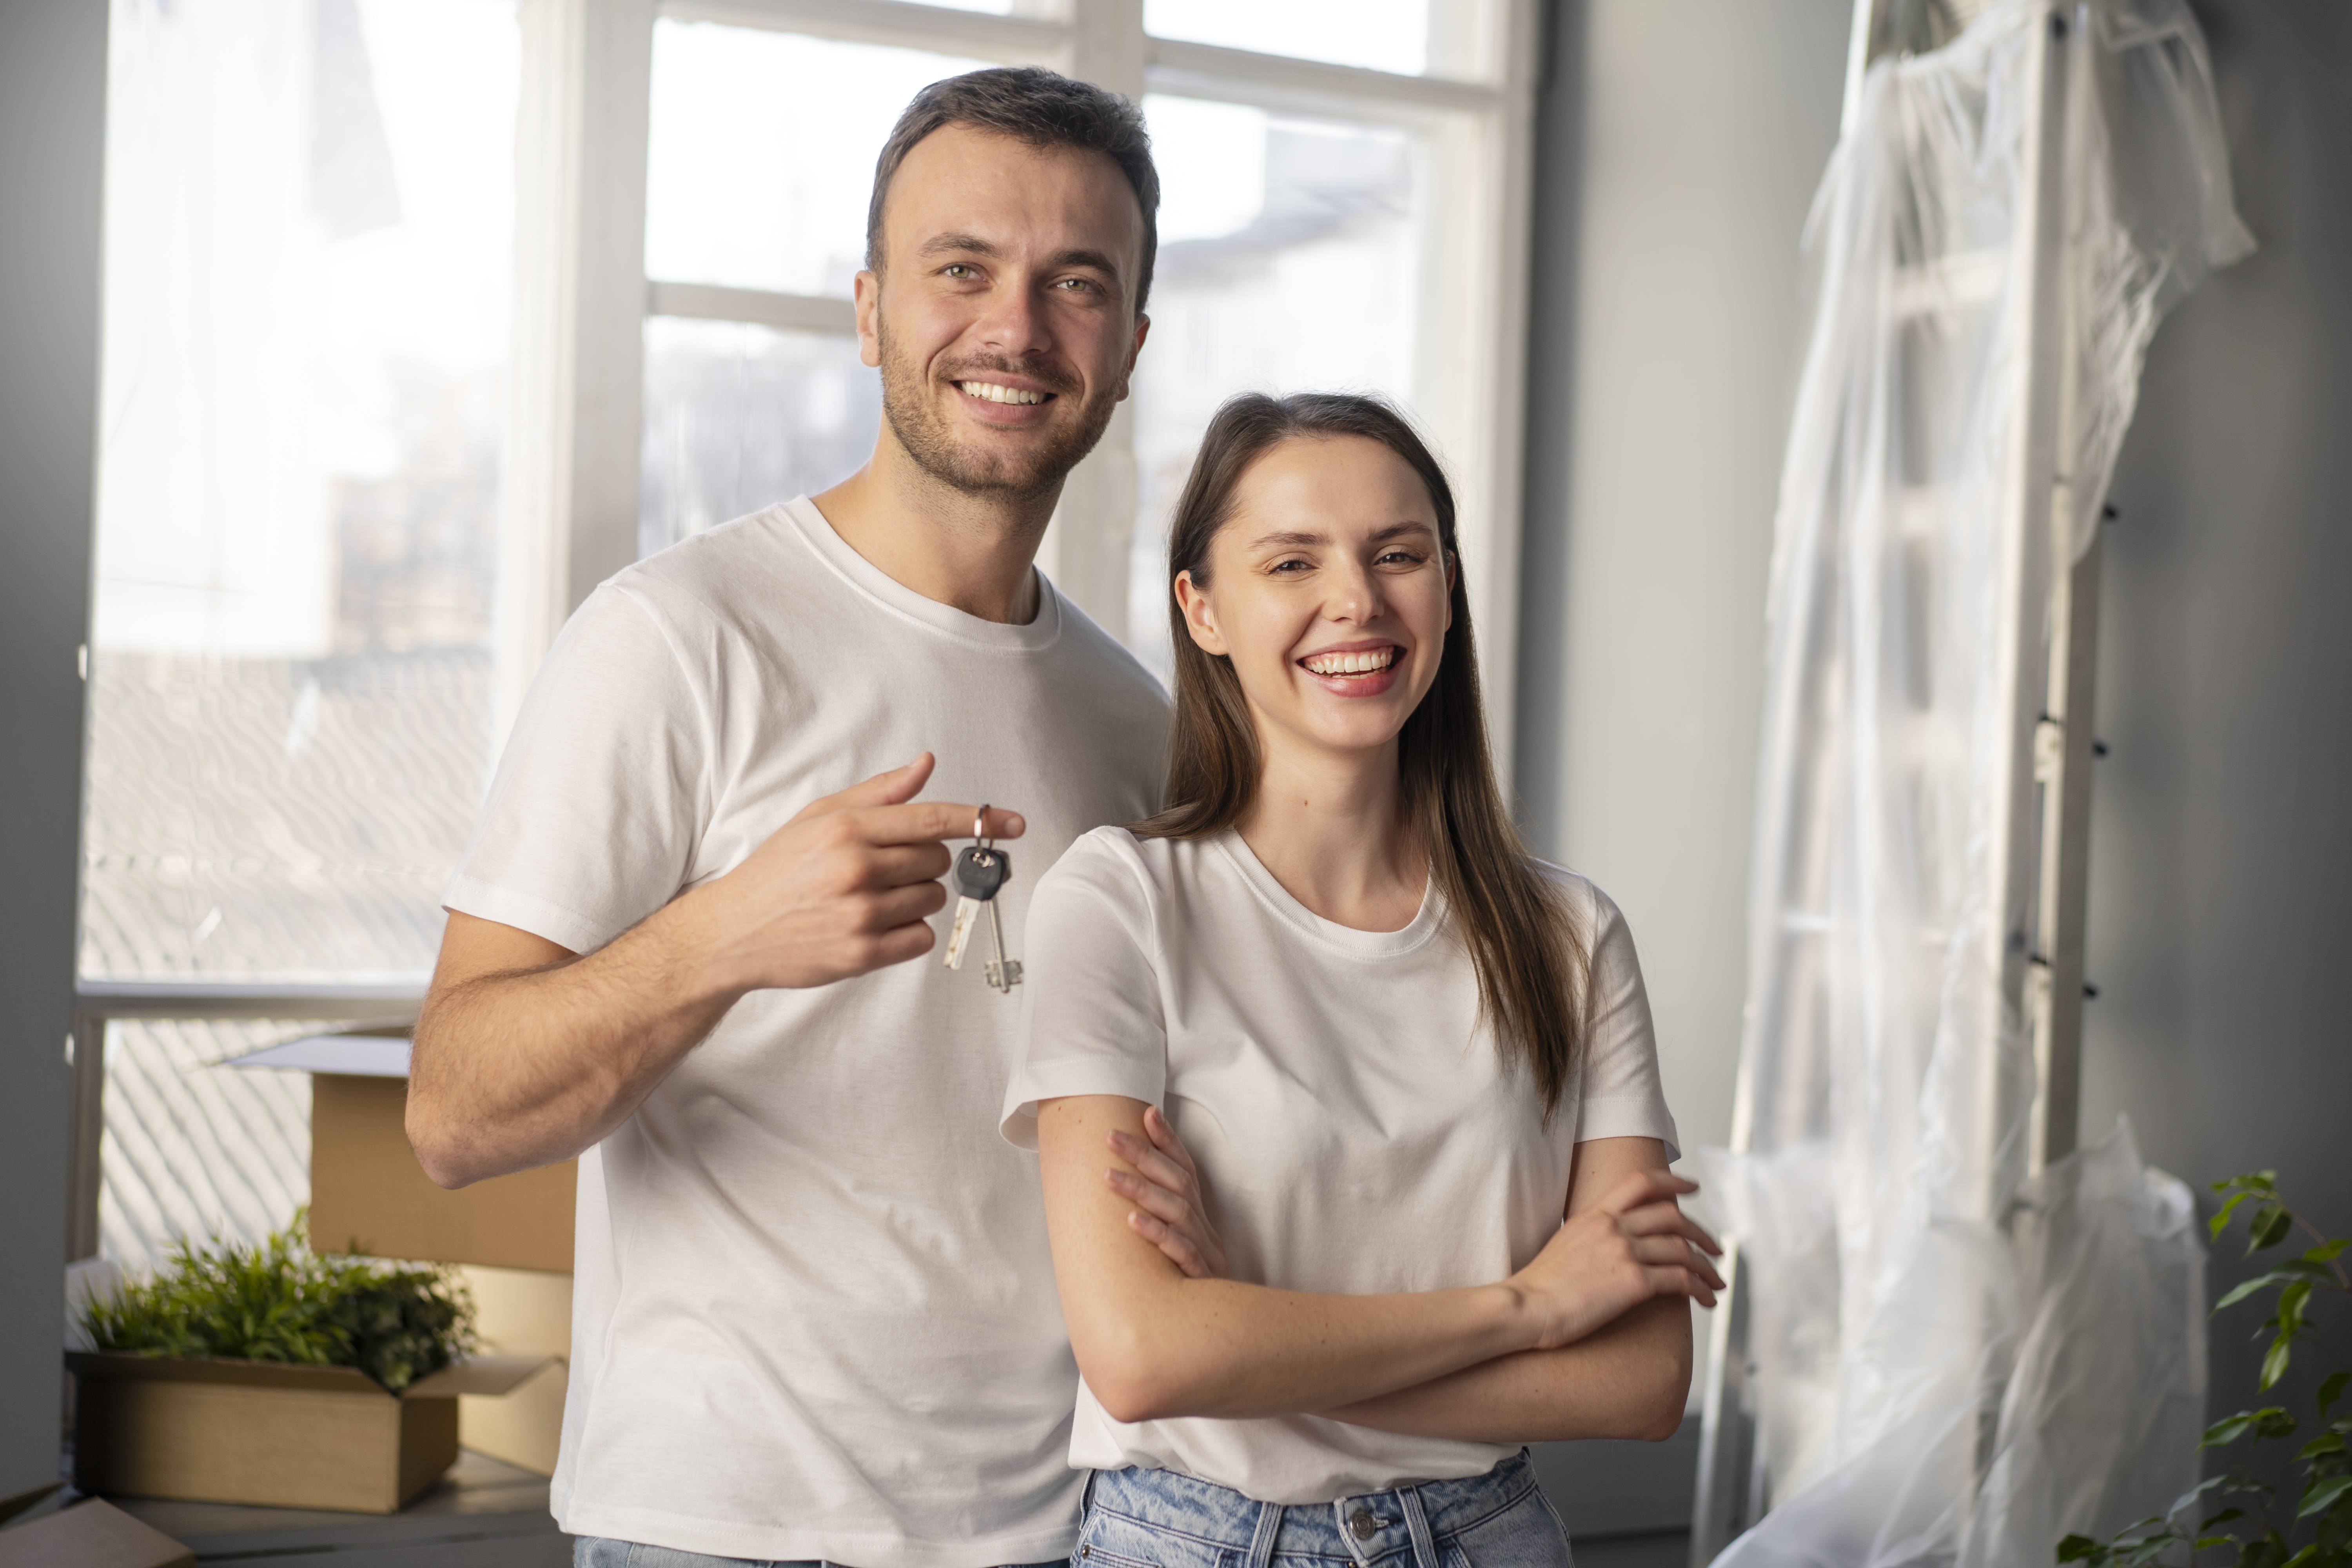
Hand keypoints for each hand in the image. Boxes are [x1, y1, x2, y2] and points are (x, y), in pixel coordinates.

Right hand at [680, 753, 1022, 993]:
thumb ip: (879, 792)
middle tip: (881, 869)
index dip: (980, 820)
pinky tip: (873, 925)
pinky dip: (907, 932)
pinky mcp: (862, 954)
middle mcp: (856, 868)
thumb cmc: (778, 870)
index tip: (1014, 824)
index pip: (932, 819)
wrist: (733, 932)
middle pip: (938, 860)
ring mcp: (860, 914)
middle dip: (922, 863)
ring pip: (933, 899)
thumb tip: (926, 764)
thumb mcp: (818, 816)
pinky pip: (921, 937)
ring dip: (915, 898)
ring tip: (870, 898)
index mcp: (847, 828)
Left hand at [1105, 1105, 1228, 1279]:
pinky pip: (1179, 1251)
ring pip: (1175, 1211)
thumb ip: (1165, 1219)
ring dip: (1140, 1190)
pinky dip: (1157, 1234)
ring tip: (1107, 1175)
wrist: (1225, 1332)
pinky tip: (1132, 1222)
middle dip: (1142, 1155)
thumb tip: (1126, 1197)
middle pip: (1175, 1182)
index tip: (1146, 1112)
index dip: (1168, 1140)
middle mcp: (1203, 1227)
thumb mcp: (1184, 1246)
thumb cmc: (1194, 1284)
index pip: (1186, 1169)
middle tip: (1109, 1136)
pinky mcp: (1200, 1277)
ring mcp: (1203, 1250)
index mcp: (1199, 1217)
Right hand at [1508, 1169, 1722, 1349]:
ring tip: (1716, 1280)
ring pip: (1682, 1249)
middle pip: (1672, 1216)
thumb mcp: (1566, 1243)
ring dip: (1706, 1266)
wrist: (1527, 1308)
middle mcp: (1613, 1227)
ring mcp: (1624, 1252)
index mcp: (1595, 1214)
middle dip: (1701, 1232)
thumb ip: (1593, 1235)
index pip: (1641, 1182)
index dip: (1673, 1181)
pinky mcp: (1633, 1282)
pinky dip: (1699, 1288)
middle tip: (1715, 1248)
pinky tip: (1705, 1298)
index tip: (1693, 1186)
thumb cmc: (1540, 1286)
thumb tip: (1612, 1241)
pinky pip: (1680, 1279)